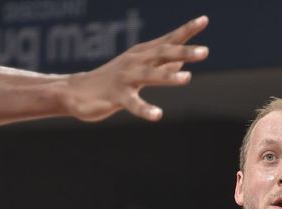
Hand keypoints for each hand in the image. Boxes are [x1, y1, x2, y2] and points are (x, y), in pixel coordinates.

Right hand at [63, 15, 209, 121]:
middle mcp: (136, 62)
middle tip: (205, 51)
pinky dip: (145, 109)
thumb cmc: (114, 79)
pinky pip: (133, 103)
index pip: (168, 40)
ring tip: (188, 78)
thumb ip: (161, 62)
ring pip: (150, 75)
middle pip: (163, 54)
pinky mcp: (116, 96)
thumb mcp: (139, 66)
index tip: (204, 20)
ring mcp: (126, 78)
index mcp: (142, 54)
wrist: (76, 91)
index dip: (186, 30)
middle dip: (184, 51)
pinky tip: (157, 115)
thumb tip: (182, 57)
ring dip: (169, 75)